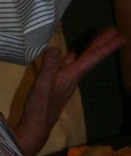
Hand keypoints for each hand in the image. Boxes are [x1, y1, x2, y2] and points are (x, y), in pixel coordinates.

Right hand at [11, 25, 124, 155]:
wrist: (37, 124)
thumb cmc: (39, 106)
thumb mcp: (42, 85)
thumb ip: (49, 66)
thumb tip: (55, 47)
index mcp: (71, 75)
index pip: (92, 57)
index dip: (106, 46)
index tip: (119, 36)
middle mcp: (73, 76)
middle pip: (91, 57)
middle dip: (103, 44)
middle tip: (115, 31)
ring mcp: (67, 79)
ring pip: (83, 60)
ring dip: (92, 48)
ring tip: (99, 38)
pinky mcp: (60, 82)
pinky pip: (71, 65)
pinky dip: (73, 57)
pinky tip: (73, 53)